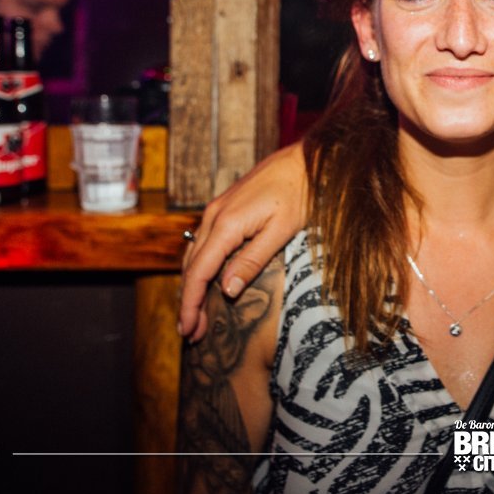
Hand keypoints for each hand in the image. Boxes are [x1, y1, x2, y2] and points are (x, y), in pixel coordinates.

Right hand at [179, 143, 308, 340]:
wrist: (305, 160)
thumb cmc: (299, 194)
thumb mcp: (281, 231)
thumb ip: (252, 260)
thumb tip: (227, 291)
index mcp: (227, 224)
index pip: (199, 272)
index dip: (190, 303)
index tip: (188, 328)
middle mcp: (214, 216)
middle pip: (191, 266)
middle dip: (188, 301)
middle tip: (189, 332)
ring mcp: (217, 210)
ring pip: (194, 254)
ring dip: (192, 285)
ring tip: (194, 314)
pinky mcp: (224, 208)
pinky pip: (204, 242)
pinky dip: (200, 266)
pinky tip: (206, 281)